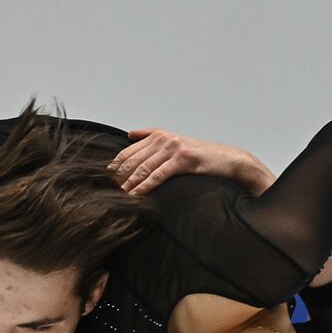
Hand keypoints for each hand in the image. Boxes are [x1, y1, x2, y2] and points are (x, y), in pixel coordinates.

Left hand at [109, 128, 274, 195]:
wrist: (229, 161)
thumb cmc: (200, 158)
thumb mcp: (174, 144)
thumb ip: (151, 137)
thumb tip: (130, 134)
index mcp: (158, 135)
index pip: (127, 153)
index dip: (113, 169)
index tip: (102, 183)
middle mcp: (163, 139)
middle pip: (131, 161)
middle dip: (117, 179)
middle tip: (104, 194)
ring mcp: (173, 148)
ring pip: (142, 169)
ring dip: (128, 185)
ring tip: (117, 198)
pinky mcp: (183, 159)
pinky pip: (158, 175)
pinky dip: (144, 187)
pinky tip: (135, 196)